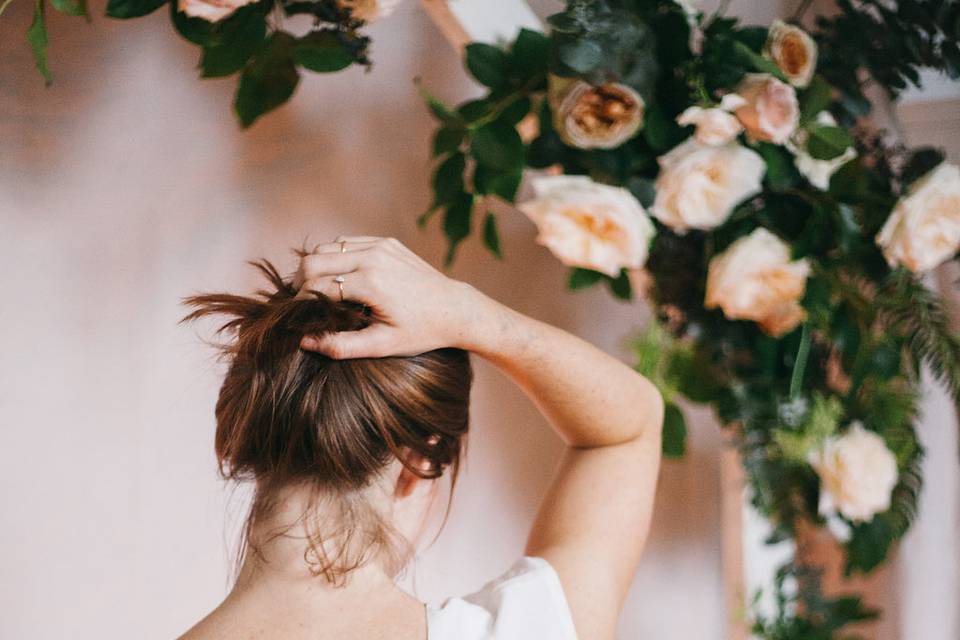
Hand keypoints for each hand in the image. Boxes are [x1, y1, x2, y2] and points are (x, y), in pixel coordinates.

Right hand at [296, 236, 492, 357]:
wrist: (455, 309)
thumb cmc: (420, 332)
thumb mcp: (381, 345)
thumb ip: (340, 345)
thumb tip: (304, 341)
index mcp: (370, 284)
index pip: (315, 286)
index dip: (300, 302)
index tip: (298, 316)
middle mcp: (373, 258)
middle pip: (314, 260)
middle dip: (301, 281)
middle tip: (303, 302)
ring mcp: (380, 246)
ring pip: (328, 247)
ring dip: (317, 266)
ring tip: (318, 289)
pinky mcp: (386, 242)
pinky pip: (347, 242)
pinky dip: (336, 256)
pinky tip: (339, 276)